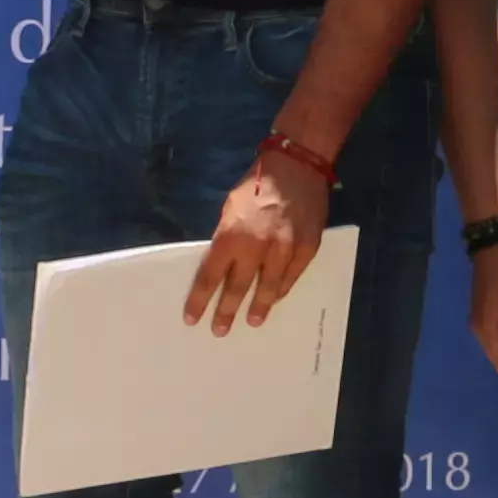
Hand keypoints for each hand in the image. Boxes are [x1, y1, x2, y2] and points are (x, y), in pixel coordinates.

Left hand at [186, 146, 327, 333]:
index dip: (200, 299)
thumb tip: (222, 265)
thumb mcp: (230, 208)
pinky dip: (282, 289)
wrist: (297, 167)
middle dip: (227, 311)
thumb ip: (226, 238)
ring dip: (259, 307)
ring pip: (269, 288)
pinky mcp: (306, 248)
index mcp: (232, 235)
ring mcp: (284, 249)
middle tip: (219, 330)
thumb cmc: (257, 186)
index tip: (191, 318)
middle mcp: (257, 246)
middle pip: (238, 288)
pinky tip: (276, 297)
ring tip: (252, 320)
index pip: (210, 275)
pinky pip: (292, 277)